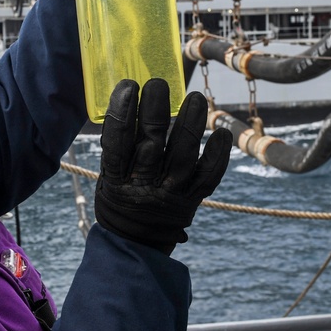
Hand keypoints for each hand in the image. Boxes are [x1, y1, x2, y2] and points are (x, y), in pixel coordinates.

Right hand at [94, 79, 232, 254]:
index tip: (129, 85)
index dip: (122, 114)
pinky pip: (208, 177)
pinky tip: (222, 132)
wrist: (136, 246)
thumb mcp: (108, 178)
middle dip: (155, 112)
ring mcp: (170, 194)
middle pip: (151, 144)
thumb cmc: (121, 200)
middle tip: (158, 84)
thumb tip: (128, 100)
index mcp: (116, 180)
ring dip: (191, 126)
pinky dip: (218, 155)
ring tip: (196, 98)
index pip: (117, 142)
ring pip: (183, 156)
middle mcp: (143, 187)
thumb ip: (117, 147)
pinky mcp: (191, 200)